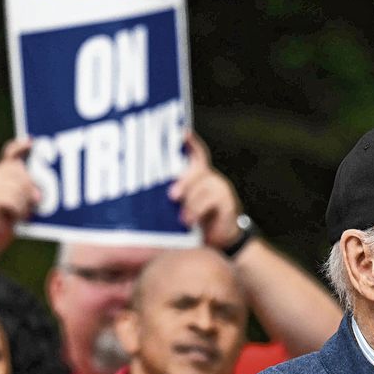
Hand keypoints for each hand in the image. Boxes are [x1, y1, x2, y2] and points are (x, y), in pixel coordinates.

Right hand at [0, 138, 40, 246]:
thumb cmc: (8, 216)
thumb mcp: (20, 199)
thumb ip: (28, 190)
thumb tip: (38, 194)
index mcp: (3, 172)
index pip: (11, 152)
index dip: (21, 146)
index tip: (32, 142)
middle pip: (21, 173)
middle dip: (31, 189)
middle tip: (34, 202)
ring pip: (18, 188)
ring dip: (25, 204)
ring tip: (22, 213)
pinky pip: (11, 201)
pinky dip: (18, 212)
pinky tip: (16, 218)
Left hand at [167, 132, 243, 249]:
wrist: (218, 240)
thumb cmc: (190, 220)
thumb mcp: (176, 207)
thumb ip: (167, 198)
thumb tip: (144, 195)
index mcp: (194, 175)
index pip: (194, 154)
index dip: (190, 143)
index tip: (183, 133)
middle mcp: (209, 177)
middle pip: (198, 170)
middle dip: (185, 181)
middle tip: (172, 196)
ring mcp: (221, 190)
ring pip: (206, 189)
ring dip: (193, 204)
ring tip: (184, 220)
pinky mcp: (229, 206)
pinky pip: (217, 206)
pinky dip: (204, 214)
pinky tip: (194, 224)